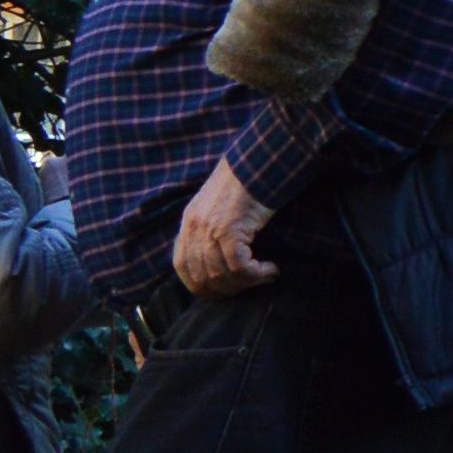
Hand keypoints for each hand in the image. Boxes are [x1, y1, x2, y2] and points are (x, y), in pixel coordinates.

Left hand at [172, 160, 276, 296]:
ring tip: (265, 276)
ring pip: (221, 275)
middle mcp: (194, 228)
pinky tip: (271, 269)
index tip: (224, 291)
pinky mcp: (229, 230)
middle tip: (250, 286)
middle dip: (227, 290)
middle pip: (201, 278)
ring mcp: (209, 229)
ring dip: (247, 283)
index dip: (201, 286)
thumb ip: (211, 230)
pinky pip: (238, 267)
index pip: (182, 267)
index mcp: (188, 223)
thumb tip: (220, 263)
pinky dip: (256, 274)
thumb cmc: (245, 182)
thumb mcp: (218, 206)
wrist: (258, 161)